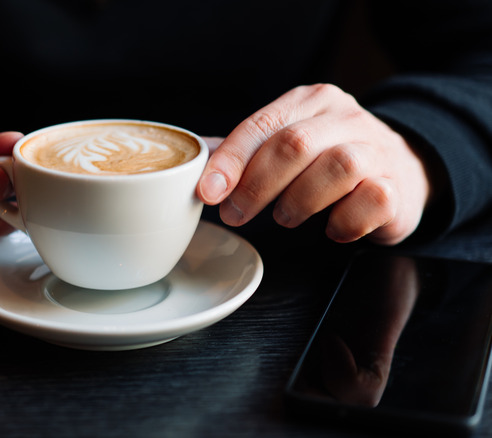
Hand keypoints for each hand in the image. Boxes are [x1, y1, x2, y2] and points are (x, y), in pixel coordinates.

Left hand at [197, 84, 430, 244]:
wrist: (402, 171)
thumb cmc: (328, 159)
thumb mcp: (286, 144)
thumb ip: (244, 153)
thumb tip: (196, 166)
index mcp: (310, 101)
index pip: (262, 126)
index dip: (231, 160)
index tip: (208, 191)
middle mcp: (345, 118)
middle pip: (293, 145)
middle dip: (256, 186)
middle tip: (236, 214)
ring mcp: (376, 149)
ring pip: (336, 167)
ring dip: (299, 201)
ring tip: (286, 216)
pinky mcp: (398, 186)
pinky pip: (371, 200)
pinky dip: (344, 222)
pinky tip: (331, 229)